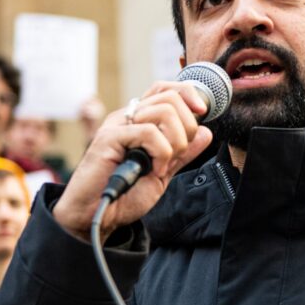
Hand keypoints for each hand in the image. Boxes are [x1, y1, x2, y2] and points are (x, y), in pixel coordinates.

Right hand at [53, 82, 213, 241]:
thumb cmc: (124, 194)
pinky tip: (153, 171)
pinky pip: (149, 132)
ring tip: (163, 166)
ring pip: (164, 111)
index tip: (202, 112)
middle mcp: (128, 118)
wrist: (98, 215)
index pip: (165, 89)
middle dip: (187, 127)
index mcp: (140, 122)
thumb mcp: (163, 172)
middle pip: (170, 97)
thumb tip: (206, 132)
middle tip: (178, 155)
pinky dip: (161, 154)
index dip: (188, 94)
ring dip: (175, 143)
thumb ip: (183, 153)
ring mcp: (117, 125)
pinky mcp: (109, 137)